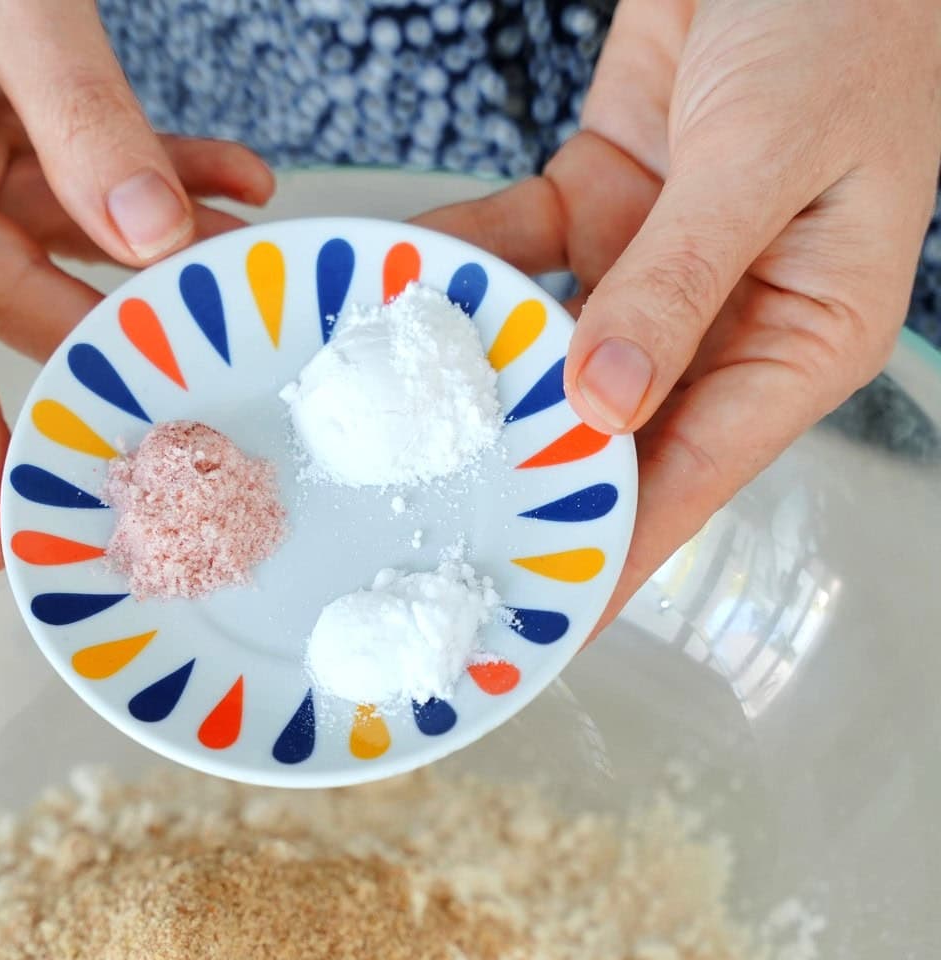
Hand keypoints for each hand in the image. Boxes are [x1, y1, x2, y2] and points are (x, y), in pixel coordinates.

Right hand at [0, 0, 273, 571]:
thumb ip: (79, 113)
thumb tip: (153, 239)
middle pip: (15, 302)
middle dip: (122, 330)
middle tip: (216, 375)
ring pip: (63, 253)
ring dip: (160, 254)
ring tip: (250, 259)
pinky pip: (81, 188)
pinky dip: (158, 183)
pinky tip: (235, 184)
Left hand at [416, 0, 940, 632]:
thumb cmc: (844, 13)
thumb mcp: (765, 156)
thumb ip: (677, 280)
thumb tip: (602, 406)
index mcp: (804, 334)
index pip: (696, 475)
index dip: (619, 552)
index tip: (548, 617)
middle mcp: (729, 316)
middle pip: (617, 437)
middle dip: (535, 489)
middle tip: (444, 556)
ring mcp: (660, 264)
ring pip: (555, 353)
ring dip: (481, 384)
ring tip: (397, 447)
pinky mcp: (602, 203)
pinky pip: (519, 255)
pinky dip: (465, 269)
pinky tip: (400, 298)